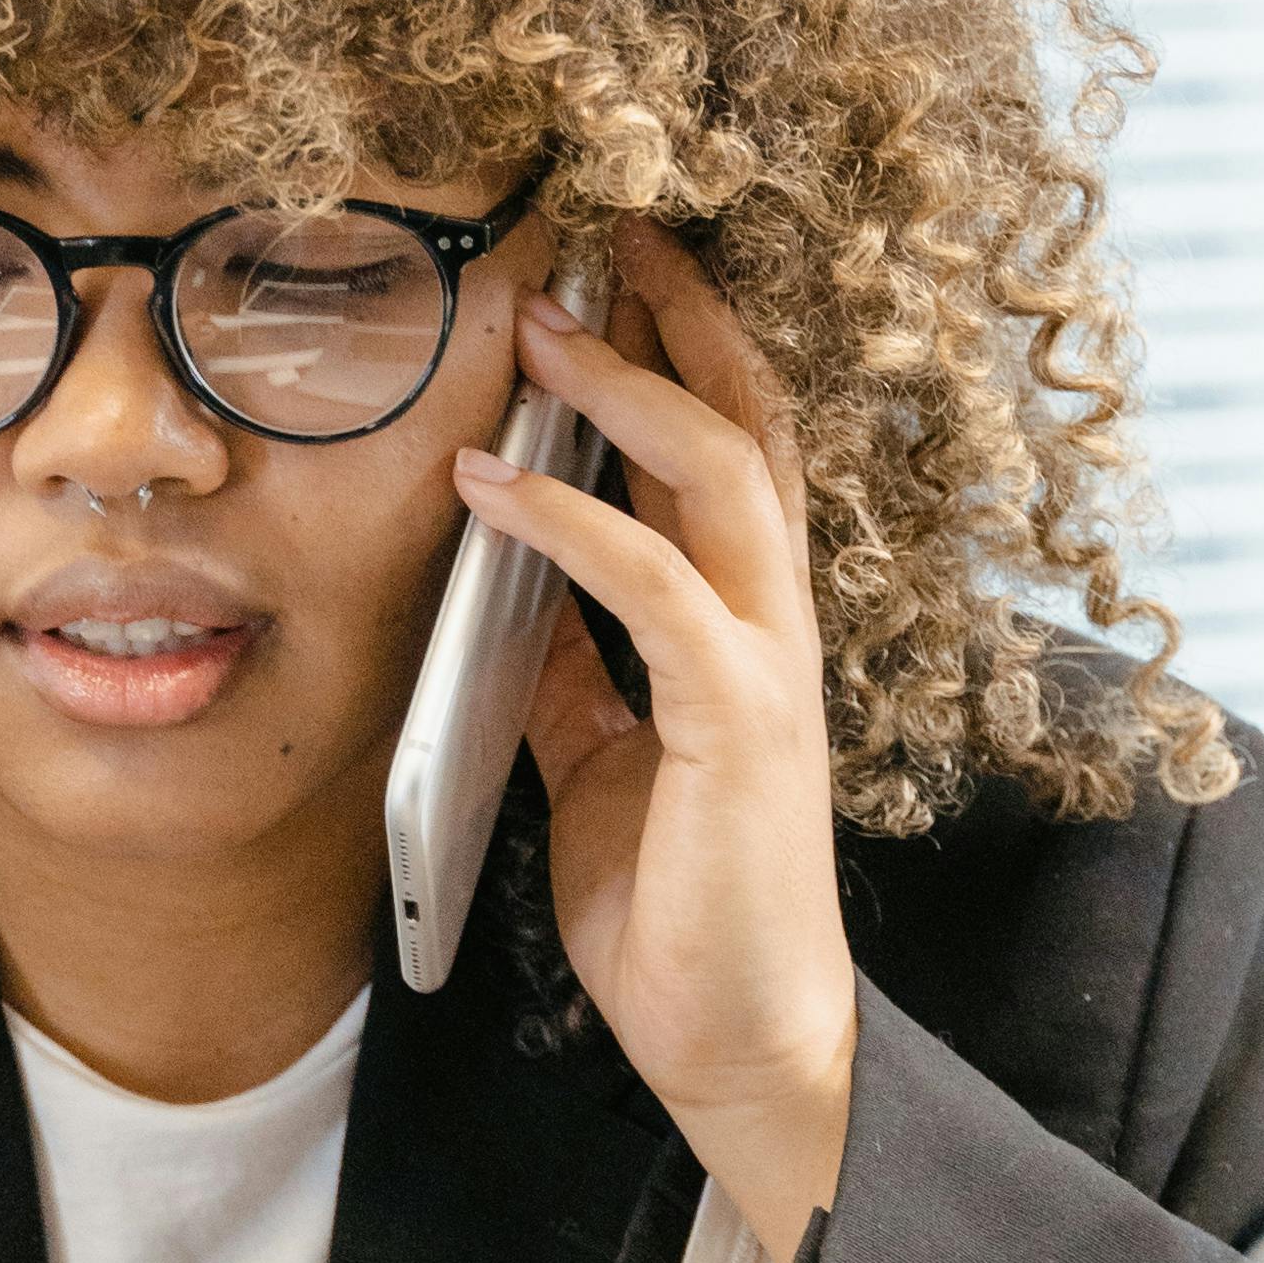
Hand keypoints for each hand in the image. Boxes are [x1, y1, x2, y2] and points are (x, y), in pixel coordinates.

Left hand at [455, 213, 859, 1262]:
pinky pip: (656, 590)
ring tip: (542, 324)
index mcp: (743, 625)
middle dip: (681, 316)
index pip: (725, 450)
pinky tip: (491, 487)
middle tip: (607, 224)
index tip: (612, 267)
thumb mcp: (596, 762)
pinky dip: (571, 525)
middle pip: (747, 423)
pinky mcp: (740, 724)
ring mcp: (766, 666)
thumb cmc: (676, 906)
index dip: (680, 349)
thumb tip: (501, 586)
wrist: (736, 1038)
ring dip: (629, 387)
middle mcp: (772, 623)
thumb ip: (568, 668)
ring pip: (723, 476)